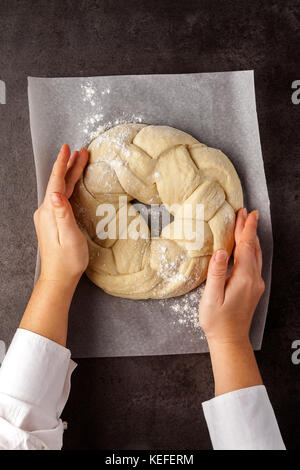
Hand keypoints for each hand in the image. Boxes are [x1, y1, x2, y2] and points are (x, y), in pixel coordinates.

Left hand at [34, 144, 88, 287]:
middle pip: (59, 183)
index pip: (56, 182)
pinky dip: (68, 186)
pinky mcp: (53, 222)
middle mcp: (46, 211)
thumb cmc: (67, 259)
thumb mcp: (68, 236)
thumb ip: (63, 214)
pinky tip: (73, 185)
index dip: (63, 164)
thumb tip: (56, 194)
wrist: (59, 277)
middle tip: (80, 151)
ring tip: (79, 162)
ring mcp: (48, 216)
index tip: (68, 148)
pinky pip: (61, 198)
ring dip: (69, 175)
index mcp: (50, 212)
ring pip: (60, 189)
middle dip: (69, 166)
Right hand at [199, 209, 264, 345]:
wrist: (230, 340)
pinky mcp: (253, 288)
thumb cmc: (217, 321)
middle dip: (249, 228)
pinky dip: (251, 249)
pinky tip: (247, 247)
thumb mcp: (212, 297)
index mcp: (244, 278)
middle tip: (246, 212)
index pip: (246, 246)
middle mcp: (254, 279)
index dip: (246, 228)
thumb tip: (219, 251)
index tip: (246, 213)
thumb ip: (216, 273)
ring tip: (247, 224)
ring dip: (251, 238)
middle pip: (253, 247)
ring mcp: (256, 284)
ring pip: (256, 254)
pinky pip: (255, 262)